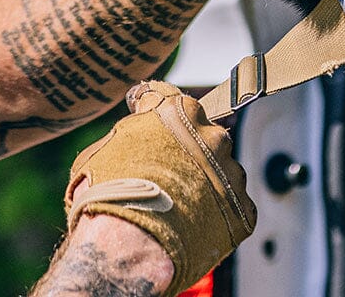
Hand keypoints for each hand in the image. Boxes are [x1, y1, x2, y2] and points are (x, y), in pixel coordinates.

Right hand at [65, 81, 254, 293]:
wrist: (126, 246)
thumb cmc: (105, 195)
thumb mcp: (102, 148)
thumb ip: (130, 131)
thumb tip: (136, 128)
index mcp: (177, 111)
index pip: (170, 99)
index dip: (156, 112)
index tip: (150, 119)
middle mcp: (212, 135)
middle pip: (203, 136)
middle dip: (187, 152)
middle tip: (164, 176)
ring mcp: (231, 172)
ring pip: (222, 173)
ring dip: (205, 185)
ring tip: (177, 209)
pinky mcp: (243, 209)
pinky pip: (233, 208)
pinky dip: (217, 217)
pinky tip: (192, 228)